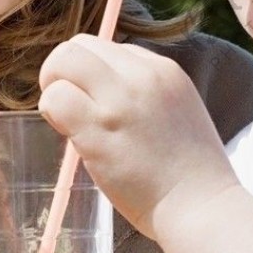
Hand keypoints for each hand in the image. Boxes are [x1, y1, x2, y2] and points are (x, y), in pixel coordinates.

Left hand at [38, 35, 238, 239]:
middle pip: (80, 45)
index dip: (95, 75)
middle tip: (69, 106)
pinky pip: (55, 98)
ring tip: (65, 119)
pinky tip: (67, 133)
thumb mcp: (178, 113)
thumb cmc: (191, 175)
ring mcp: (119, 100)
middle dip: (64, 71)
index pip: (110, 49)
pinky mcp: (98, 127)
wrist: (201, 207)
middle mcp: (142, 76)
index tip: (99, 105)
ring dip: (53, 88)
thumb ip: (146, 97)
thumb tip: (103, 96)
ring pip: (63, 61)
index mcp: (164, 70)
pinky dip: (51, 112)